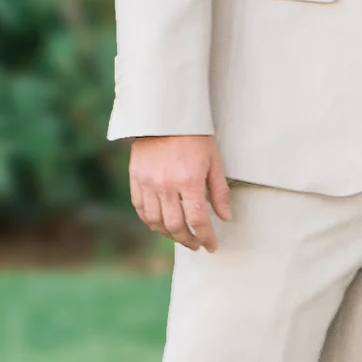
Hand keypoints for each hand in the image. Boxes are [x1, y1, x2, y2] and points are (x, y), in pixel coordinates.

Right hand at [129, 134, 233, 251]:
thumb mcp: (214, 161)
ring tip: (180, 236)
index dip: (206, 237)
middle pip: (175, 226)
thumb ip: (220, 192)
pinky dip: (151, 221)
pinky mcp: (136, 179)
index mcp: (189, 180)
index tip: (211, 245)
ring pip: (156, 222)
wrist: (165, 116)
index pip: (198, 220)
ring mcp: (148, 183)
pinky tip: (160, 224)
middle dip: (188, 240)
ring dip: (169, 234)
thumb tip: (225, 218)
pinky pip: (141, 209)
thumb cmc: (194, 137)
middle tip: (196, 244)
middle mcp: (166, 185)